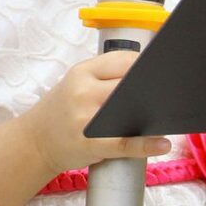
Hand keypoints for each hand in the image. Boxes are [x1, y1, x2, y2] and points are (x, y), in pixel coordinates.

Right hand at [20, 53, 172, 177]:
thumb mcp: (76, 83)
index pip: (124, 60)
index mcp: (82, 72)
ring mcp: (85, 118)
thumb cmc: (61, 110)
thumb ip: (106, 76)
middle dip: (153, 90)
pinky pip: (124, 143)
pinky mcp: (88, 144)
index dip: (147, 67)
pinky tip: (161, 144)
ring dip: (153, 117)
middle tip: (170, 96)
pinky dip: (146, 145)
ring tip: (169, 118)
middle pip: (130, 85)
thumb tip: (150, 75)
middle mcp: (83, 91)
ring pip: (129, 112)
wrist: (34, 140)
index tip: (162, 72)